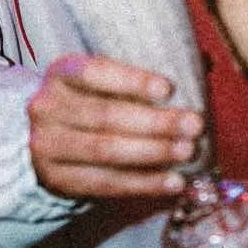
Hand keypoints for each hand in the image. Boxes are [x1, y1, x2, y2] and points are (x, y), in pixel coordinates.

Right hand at [27, 54, 203, 197]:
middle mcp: (47, 107)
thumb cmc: (89, 100)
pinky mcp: (56, 180)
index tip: (168, 88)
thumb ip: (141, 76)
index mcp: (61, 73)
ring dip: (153, 153)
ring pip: (106, 151)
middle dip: (155, 122)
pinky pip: (106, 183)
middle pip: (105, 115)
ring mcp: (47, 146)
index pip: (95, 73)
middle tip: (194, 124)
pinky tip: (173, 181)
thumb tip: (203, 64)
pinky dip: (143, 184)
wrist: (45, 137)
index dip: (132, 81)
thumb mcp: (101, 80)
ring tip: (187, 151)